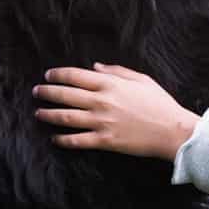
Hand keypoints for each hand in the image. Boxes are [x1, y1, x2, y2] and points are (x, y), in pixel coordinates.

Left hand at [32, 63, 200, 160]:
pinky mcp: (104, 141)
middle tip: (36, 92)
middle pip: (65, 95)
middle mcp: (101, 101)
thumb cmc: (160, 103)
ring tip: (38, 113)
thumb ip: (116, 71)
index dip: (58, 74)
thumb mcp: (141, 79)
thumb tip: (95, 67)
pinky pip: (77, 140)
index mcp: (110, 84)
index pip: (75, 75)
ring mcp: (101, 122)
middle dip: (46, 92)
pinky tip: (54, 138)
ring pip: (65, 117)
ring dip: (48, 115)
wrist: (172, 130)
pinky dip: (63, 139)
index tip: (48, 75)